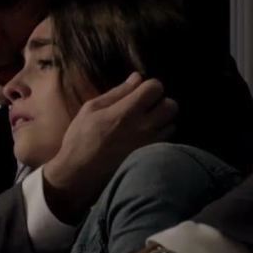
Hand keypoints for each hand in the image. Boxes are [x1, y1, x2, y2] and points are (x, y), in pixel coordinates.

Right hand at [43, 72, 177, 222]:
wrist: (80, 174)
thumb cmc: (80, 139)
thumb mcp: (90, 109)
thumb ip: (117, 93)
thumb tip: (137, 78)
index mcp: (126, 111)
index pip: (155, 87)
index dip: (149, 86)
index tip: (140, 92)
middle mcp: (144, 127)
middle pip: (171, 105)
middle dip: (160, 102)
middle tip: (146, 107)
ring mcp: (150, 144)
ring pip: (172, 123)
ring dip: (162, 120)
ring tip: (146, 124)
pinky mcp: (151, 157)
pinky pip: (167, 140)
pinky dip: (160, 135)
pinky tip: (145, 138)